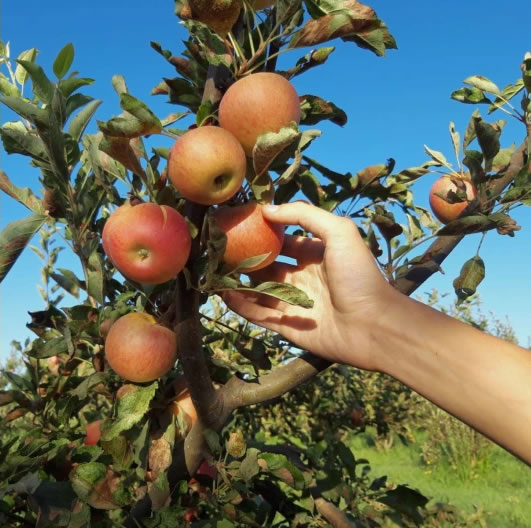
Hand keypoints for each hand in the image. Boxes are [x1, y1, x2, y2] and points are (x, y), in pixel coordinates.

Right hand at [222, 201, 396, 368]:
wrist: (373, 326)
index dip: (263, 231)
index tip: (238, 222)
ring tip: (214, 271)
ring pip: (258, 289)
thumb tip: (267, 209)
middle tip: (220, 249)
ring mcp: (293, 301)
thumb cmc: (359, 275)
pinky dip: (241, 305)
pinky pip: (259, 313)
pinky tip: (223, 294)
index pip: (283, 239)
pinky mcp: (287, 325)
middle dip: (246, 257)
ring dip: (238, 281)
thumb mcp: (339, 232)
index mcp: (314, 253)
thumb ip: (305, 215)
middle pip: (266, 264)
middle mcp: (302, 276)